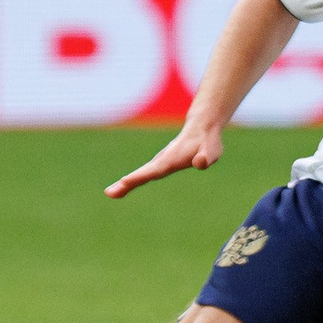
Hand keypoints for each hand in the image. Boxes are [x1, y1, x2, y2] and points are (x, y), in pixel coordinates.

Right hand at [106, 122, 223, 197]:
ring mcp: (159, 163)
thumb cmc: (208, 143)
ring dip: (125, 184)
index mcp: (172, 160)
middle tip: (110, 193)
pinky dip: (131, 182)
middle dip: (127, 183)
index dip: (141, 176)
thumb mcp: (212, 151)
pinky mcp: (159, 165)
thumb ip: (206, 157)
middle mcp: (162, 161)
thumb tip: (200, 163)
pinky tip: (120, 189)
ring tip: (110, 193)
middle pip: (143, 174)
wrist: (201, 129)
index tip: (126, 181)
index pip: (155, 170)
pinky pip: (143, 175)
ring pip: (140, 174)